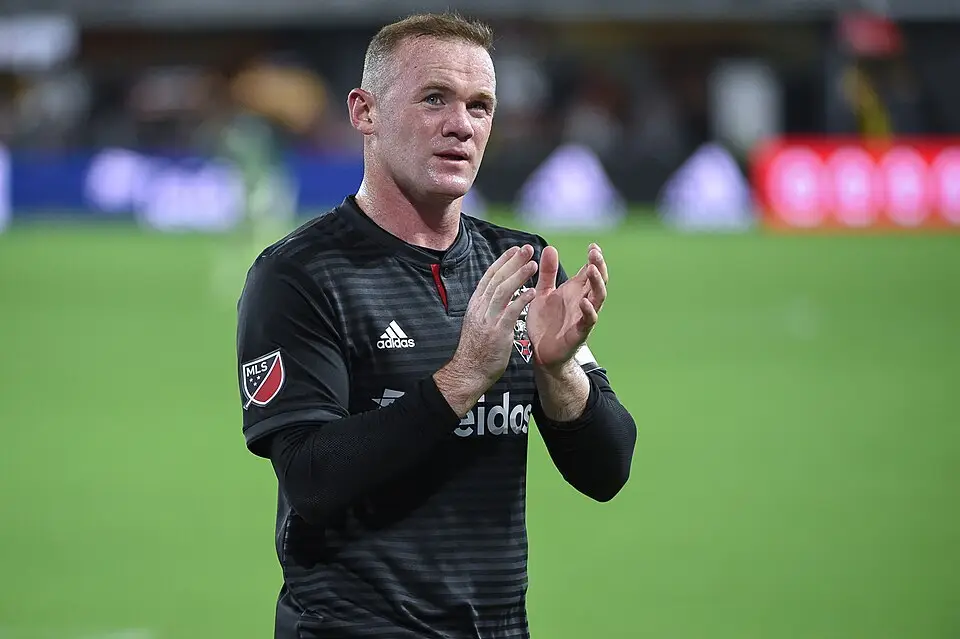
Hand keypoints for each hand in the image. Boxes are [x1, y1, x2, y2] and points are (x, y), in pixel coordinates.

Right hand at [435, 245, 537, 415]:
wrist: (468, 372)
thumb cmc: (475, 351)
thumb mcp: (477, 324)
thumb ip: (486, 309)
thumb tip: (494, 296)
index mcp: (476, 305)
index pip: (489, 277)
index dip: (503, 261)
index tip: (514, 250)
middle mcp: (480, 309)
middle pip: (498, 279)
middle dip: (513, 262)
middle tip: (527, 248)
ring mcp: (488, 320)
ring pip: (504, 291)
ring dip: (520, 276)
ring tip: (534, 264)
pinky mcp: (498, 333)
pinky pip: (511, 312)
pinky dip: (522, 300)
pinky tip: (533, 291)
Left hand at [526, 243, 607, 370]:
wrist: (539, 352)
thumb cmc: (544, 322)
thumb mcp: (543, 293)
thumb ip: (548, 273)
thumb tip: (550, 248)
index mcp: (575, 291)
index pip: (590, 271)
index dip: (594, 258)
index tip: (593, 245)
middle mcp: (583, 301)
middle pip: (598, 281)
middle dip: (598, 266)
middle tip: (594, 253)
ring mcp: (583, 317)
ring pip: (598, 298)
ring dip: (597, 283)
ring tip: (592, 269)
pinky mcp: (579, 333)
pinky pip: (588, 321)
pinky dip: (588, 311)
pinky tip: (584, 301)